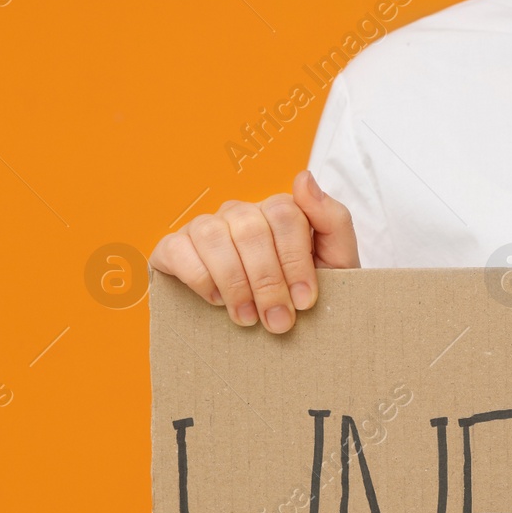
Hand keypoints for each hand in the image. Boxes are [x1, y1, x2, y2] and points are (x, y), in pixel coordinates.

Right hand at [150, 170, 358, 333]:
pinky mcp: (175, 249)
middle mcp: (240, 214)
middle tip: (278, 321)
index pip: (284, 215)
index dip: (295, 261)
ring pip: (212, 236)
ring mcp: (206, 228)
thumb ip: (332, 219)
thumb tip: (303, 178)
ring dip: (234, 283)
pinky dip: (199, 278)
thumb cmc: (305, 294)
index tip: (305, 301)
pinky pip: (176, 250)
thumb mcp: (336, 261)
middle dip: (267, 282)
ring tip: (249, 318)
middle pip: (250, 229)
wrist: (282, 334)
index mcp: (279, 211)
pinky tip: (217, 301)